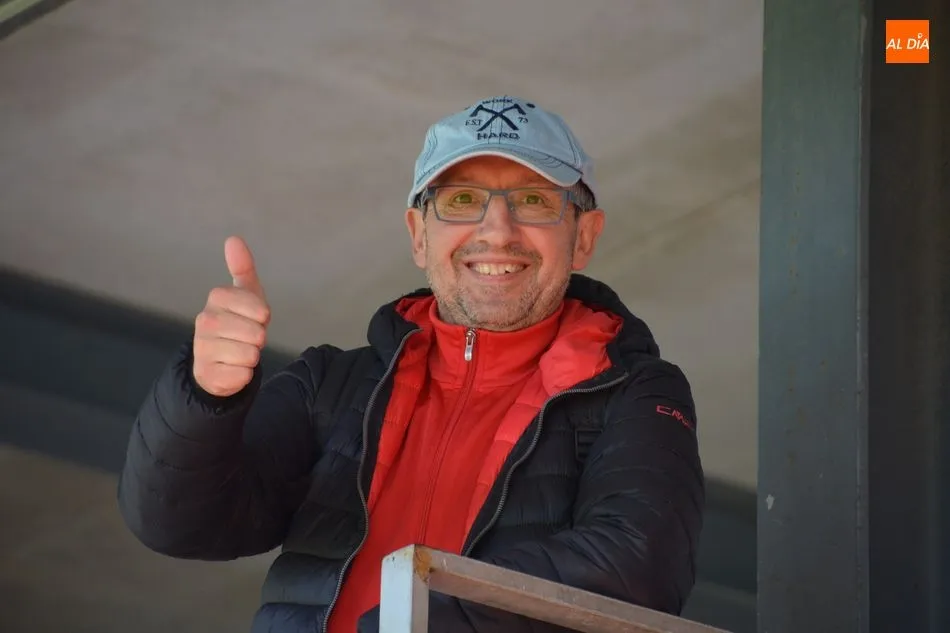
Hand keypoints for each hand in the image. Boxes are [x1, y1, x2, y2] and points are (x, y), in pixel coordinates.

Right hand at [192, 236, 270, 396]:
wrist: (217, 360)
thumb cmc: (238, 322)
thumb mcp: (246, 294)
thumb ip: (242, 267)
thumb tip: (233, 239)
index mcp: (217, 298)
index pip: (261, 310)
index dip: (263, 317)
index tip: (253, 318)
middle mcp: (205, 321)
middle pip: (257, 334)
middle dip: (258, 339)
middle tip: (245, 338)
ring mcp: (203, 348)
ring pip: (250, 355)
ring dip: (251, 357)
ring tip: (238, 352)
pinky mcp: (207, 374)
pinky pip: (242, 376)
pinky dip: (244, 375)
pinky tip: (231, 368)